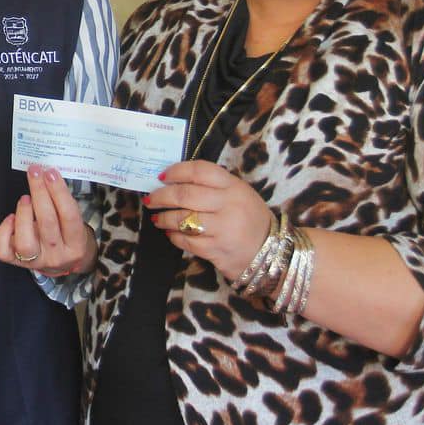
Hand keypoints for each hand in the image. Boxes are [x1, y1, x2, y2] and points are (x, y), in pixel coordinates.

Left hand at [0, 164, 96, 276]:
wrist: (62, 262)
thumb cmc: (67, 235)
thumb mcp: (74, 222)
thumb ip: (62, 203)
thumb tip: (46, 175)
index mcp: (76, 245)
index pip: (69, 216)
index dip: (59, 192)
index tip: (50, 173)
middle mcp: (56, 256)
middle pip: (47, 223)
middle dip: (39, 192)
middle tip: (35, 173)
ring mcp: (35, 261)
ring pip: (25, 241)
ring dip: (23, 214)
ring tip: (25, 198)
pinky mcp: (17, 263)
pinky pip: (3, 251)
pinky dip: (3, 232)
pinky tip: (10, 218)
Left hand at [146, 160, 273, 280]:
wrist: (272, 253)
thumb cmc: (250, 220)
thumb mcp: (240, 194)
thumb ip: (214, 186)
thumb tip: (176, 181)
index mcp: (234, 187)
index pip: (201, 171)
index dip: (177, 171)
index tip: (162, 176)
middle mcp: (228, 205)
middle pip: (186, 194)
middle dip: (162, 196)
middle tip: (151, 198)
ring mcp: (223, 229)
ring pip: (182, 219)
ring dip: (164, 217)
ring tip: (156, 218)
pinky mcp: (217, 250)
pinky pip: (186, 241)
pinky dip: (174, 236)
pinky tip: (170, 233)